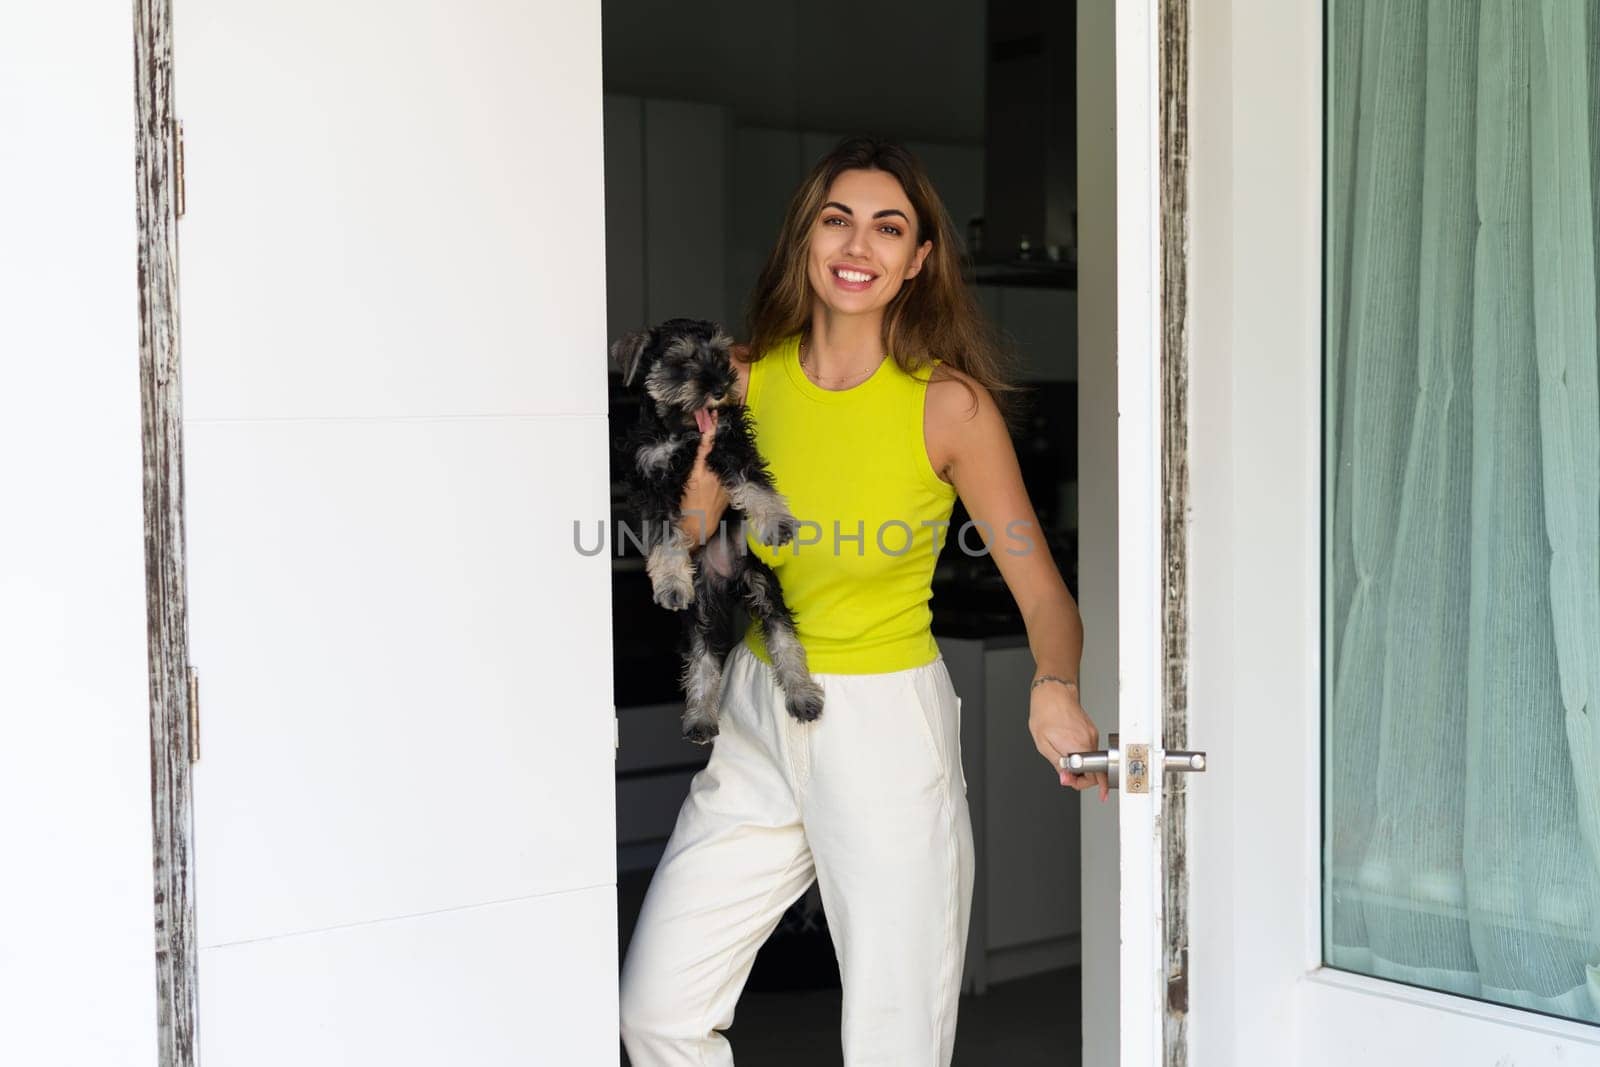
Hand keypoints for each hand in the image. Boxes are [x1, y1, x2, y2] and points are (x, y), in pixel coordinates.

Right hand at [677, 410, 728, 549]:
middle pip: (716, 450)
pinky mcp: (730, 490)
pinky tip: (715, 475)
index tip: (713, 415)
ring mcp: (724, 482)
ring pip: (722, 462)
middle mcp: (714, 475)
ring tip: (711, 461)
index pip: (707, 445)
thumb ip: (694, 466)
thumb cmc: (686, 506)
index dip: (710, 428)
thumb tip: (701, 450)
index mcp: (700, 472)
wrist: (698, 527)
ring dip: (717, 457)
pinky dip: (721, 471)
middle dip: (714, 437)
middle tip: (713, 419)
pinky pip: (726, 474)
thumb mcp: (686, 482)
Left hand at [1029, 682, 1109, 801]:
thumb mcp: (1043, 745)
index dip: (1081, 784)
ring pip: (1092, 759)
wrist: (1054, 693)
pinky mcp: (1092, 731)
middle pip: (1094, 769)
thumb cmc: (1045, 714)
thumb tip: (1066, 779)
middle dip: (1081, 776)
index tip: (1073, 784)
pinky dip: (1081, 754)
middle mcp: (1089, 741)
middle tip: (1066, 775)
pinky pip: (1089, 749)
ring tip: (1064, 758)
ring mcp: (1092, 735)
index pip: (1093, 776)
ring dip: (1080, 765)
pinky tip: (1069, 748)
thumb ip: (1058, 764)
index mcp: (1078, 747)